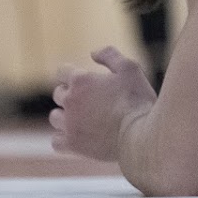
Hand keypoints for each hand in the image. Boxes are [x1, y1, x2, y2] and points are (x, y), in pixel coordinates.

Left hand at [49, 46, 155, 161]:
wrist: (142, 135)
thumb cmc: (138, 101)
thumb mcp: (130, 69)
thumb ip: (110, 55)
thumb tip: (92, 53)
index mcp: (81, 80)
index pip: (62, 71)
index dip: (72, 74)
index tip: (84, 80)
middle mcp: (70, 101)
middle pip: (58, 94)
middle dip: (71, 94)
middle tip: (92, 100)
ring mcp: (69, 124)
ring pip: (55, 117)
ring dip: (65, 116)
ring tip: (84, 119)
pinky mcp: (73, 144)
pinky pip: (56, 141)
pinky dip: (63, 138)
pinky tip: (77, 136)